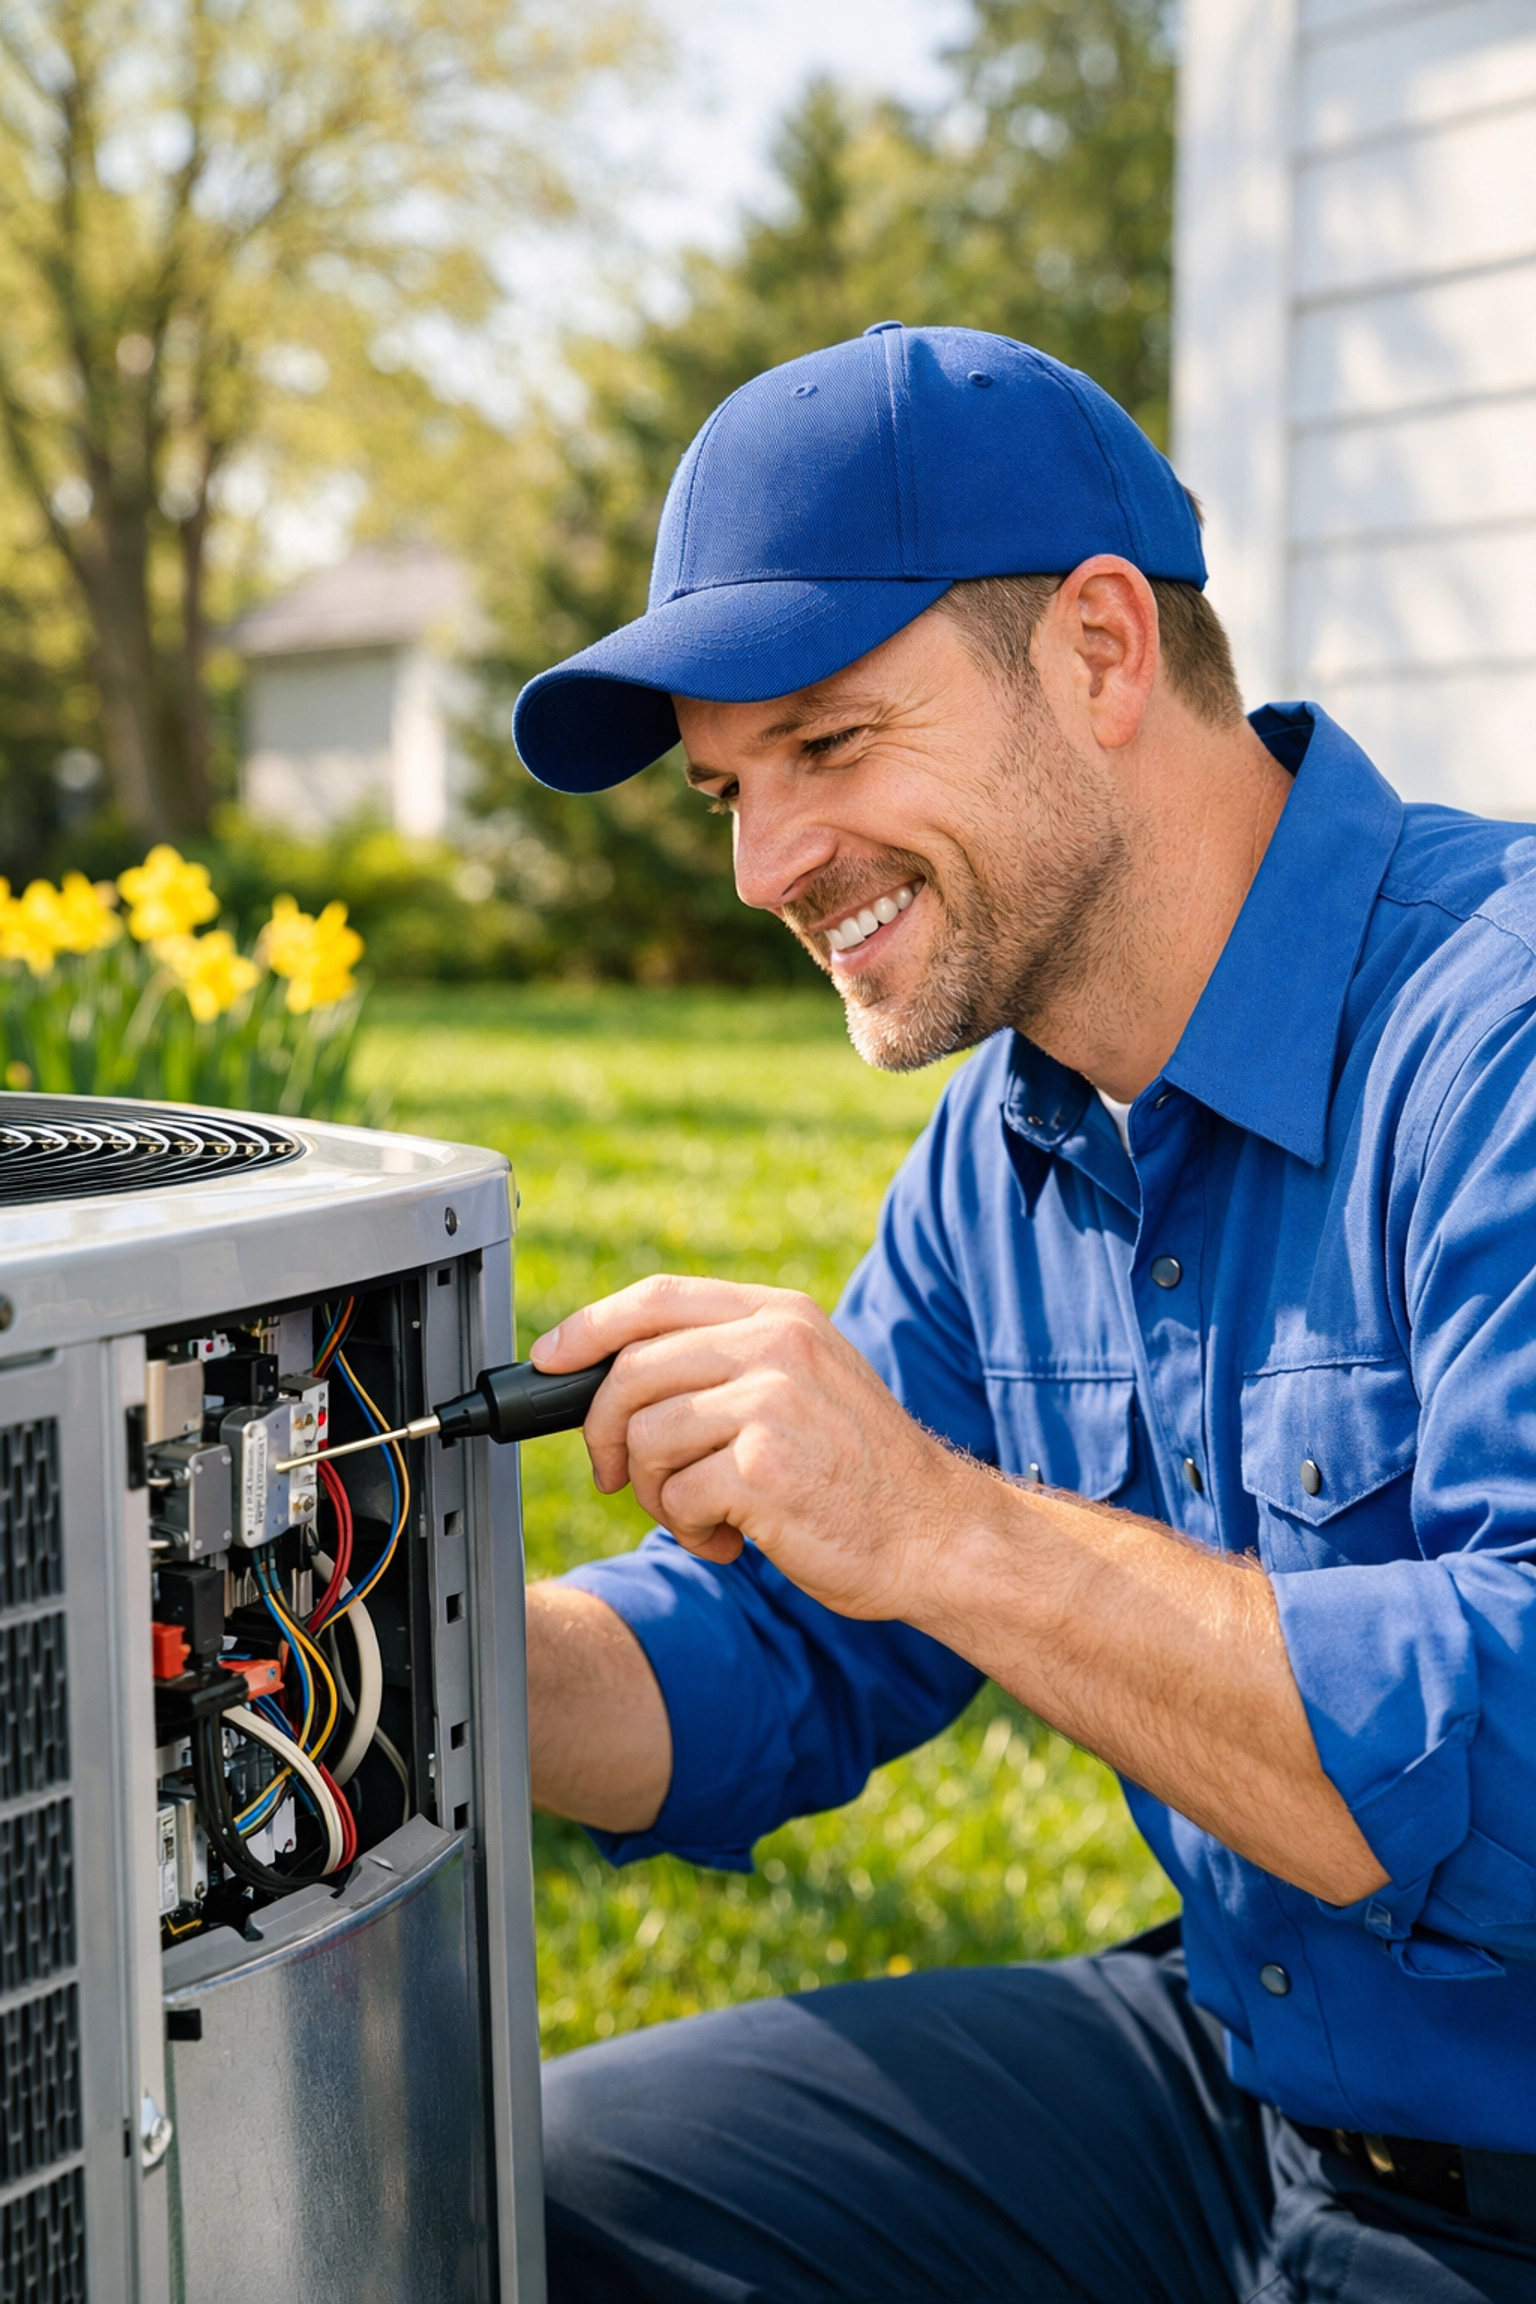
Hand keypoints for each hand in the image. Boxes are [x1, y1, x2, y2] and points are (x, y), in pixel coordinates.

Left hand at [531, 1275, 970, 1618]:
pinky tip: (732, 1540)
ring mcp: (772, 1401)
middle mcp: (776, 1344)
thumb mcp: (804, 1382)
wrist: (937, 1534)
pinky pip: (677, 1496)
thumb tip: (613, 1377)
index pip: (656, 1299)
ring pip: (646, 1438)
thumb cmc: (862, 1470)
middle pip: (631, 1371)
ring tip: (703, 1515)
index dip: (588, 1329)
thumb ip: (726, 1363)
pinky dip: (690, 1532)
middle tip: (620, 1476)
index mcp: (780, 1315)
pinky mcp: (764, 1467)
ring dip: (656, 1494)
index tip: (549, 1360)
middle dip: (606, 1434)